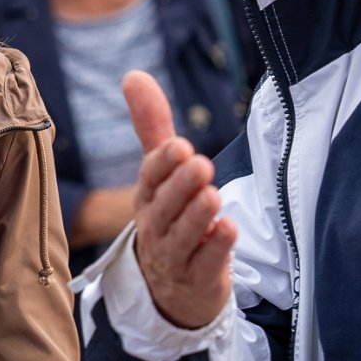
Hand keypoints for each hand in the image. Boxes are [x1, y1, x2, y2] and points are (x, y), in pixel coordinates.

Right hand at [124, 70, 236, 328]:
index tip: (180, 147)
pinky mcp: (197, 278)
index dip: (163, 164)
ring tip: (212, 196)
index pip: (150, 178)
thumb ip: (152, 125)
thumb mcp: (161, 172)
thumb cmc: (169, 216)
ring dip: (198, 216)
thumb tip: (133, 74)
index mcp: (148, 196)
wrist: (172, 286)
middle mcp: (156, 226)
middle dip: (181, 186)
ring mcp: (175, 255)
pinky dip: (216, 249)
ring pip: (183, 236)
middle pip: (165, 206)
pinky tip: (228, 231)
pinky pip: (205, 264)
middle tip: (200, 165)